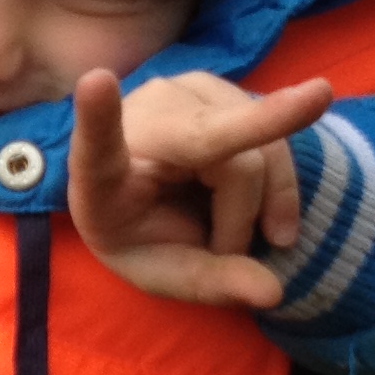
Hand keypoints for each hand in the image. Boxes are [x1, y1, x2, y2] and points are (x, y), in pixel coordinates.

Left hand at [66, 67, 331, 308]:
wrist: (143, 192)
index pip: (98, 144)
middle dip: (245, 216)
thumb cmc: (142, 234)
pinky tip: (258, 207)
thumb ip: (212, 284)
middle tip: (237, 255)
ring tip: (235, 233)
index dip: (98, 114)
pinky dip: (277, 184)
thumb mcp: (164, 272)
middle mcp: (143, 118)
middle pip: (228, 162)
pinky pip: (272, 137)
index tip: (96, 80)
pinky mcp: (218, 86)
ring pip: (258, 154)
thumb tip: (273, 294)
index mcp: (102, 172)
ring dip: (263, 206)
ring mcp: (183, 92)